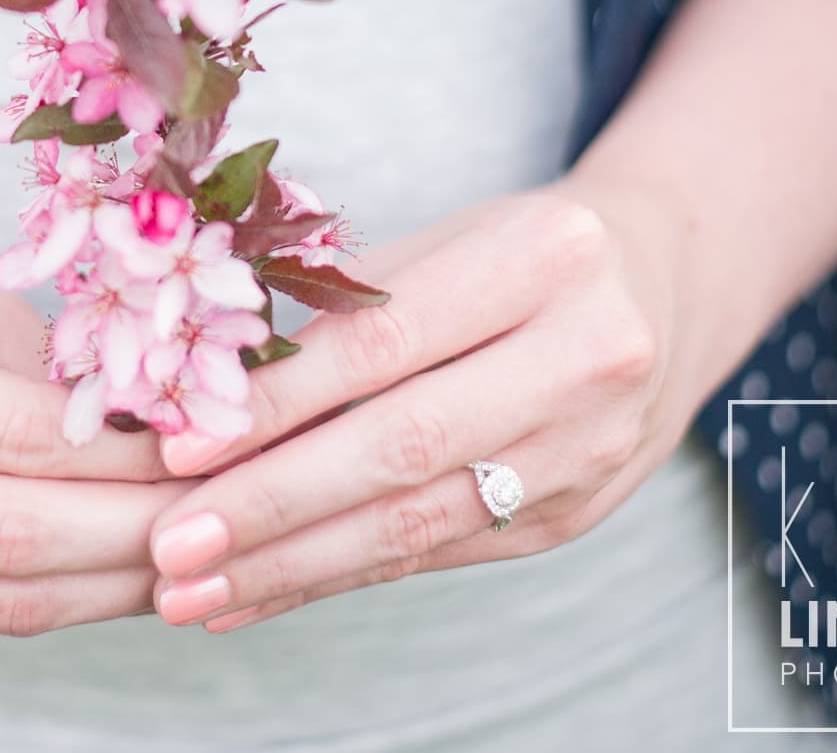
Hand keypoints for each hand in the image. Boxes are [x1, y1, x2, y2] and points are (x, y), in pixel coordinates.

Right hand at [0, 209, 197, 635]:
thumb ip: (44, 361)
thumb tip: (173, 424)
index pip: (21, 445)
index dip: (136, 458)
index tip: (222, 445)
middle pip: (17, 540)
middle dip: (144, 533)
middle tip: (235, 509)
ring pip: (2, 600)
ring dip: (115, 584)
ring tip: (200, 549)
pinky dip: (62, 595)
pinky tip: (122, 567)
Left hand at [141, 183, 692, 631]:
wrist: (665, 288)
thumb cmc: (518, 254)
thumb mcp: (448, 241)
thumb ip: (342, 308)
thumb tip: (198, 392)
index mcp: (543, 260)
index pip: (383, 347)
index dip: (275, 405)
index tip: (177, 449)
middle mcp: (586, 357)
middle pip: (403, 447)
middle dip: (272, 506)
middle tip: (170, 546)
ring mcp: (589, 450)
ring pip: (419, 521)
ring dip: (293, 566)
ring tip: (193, 589)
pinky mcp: (574, 516)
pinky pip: (436, 555)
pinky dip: (337, 577)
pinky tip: (257, 596)